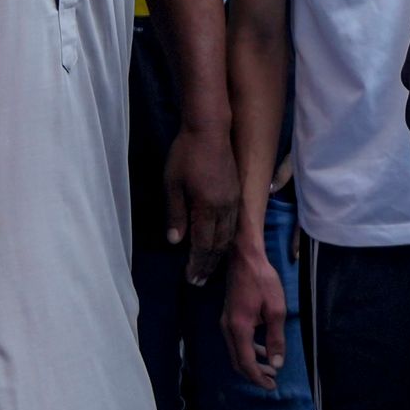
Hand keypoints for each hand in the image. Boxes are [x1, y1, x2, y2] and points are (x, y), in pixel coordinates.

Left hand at [162, 122, 240, 285]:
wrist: (210, 129)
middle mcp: (224, 208)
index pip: (202, 244)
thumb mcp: (172, 184)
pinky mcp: (236, 194)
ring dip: (219, 254)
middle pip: (219, 245)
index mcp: (207, 207)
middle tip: (200, 280)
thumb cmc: (186, 154)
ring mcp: (233, 201)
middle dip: (209, 264)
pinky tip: (221, 243)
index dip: (197, 263)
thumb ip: (175, 214)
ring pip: (229, 236)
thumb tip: (175, 240)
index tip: (192, 278)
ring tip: (210, 266)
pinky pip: (234, 224)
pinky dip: (227, 239)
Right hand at [219, 246, 286, 389]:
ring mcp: (226, 323)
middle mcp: (228, 328)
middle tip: (272, 382)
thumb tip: (276, 363)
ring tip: (270, 369)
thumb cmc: (262, 280)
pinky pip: (237, 342)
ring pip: (236, 353)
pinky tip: (263, 351)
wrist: (245, 258)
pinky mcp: (229, 317)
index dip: (258, 378)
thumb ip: (276, 338)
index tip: (272, 386)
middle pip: (238, 362)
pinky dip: (249, 351)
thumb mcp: (276, 310)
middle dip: (254, 375)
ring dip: (252, 364)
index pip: (246, 363)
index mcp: (239, 328)